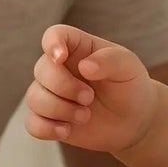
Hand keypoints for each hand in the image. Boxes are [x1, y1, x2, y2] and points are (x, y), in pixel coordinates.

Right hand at [25, 25, 158, 153]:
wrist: (134, 120)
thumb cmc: (130, 85)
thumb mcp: (127, 67)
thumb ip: (109, 61)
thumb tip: (83, 66)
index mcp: (77, 48)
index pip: (54, 35)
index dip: (52, 44)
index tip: (61, 58)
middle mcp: (59, 68)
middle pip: (41, 69)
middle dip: (64, 87)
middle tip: (89, 98)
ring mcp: (52, 94)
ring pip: (34, 97)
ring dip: (59, 109)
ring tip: (85, 116)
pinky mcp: (50, 119)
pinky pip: (33, 123)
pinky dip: (47, 128)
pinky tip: (67, 131)